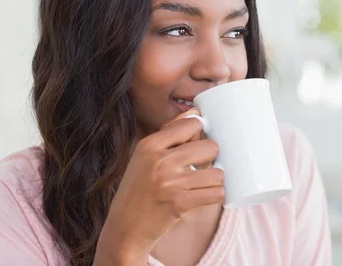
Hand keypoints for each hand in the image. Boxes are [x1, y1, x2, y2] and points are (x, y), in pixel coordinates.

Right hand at [94, 108, 223, 264]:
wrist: (124, 230)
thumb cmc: (138, 190)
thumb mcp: (144, 157)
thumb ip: (169, 133)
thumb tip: (196, 112)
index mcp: (149, 144)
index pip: (192, 124)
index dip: (200, 134)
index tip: (197, 145)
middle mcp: (159, 160)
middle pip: (210, 146)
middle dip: (211, 158)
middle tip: (201, 168)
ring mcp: (170, 182)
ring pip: (217, 172)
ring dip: (215, 180)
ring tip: (203, 184)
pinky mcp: (180, 203)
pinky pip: (216, 193)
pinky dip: (216, 196)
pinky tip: (206, 196)